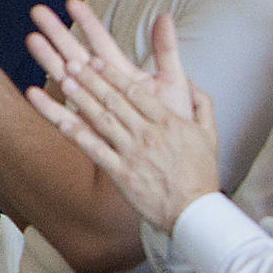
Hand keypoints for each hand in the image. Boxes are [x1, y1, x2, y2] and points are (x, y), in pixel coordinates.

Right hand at [22, 0, 193, 119]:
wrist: (173, 162)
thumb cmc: (174, 123)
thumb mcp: (174, 82)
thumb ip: (166, 50)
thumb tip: (165, 17)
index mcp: (123, 74)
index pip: (101, 41)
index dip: (88, 21)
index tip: (72, 2)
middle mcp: (104, 88)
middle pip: (77, 54)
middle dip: (58, 32)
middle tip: (38, 12)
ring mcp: (93, 108)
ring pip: (65, 80)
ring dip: (49, 60)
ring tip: (32, 40)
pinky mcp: (88, 133)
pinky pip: (65, 119)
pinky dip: (49, 107)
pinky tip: (32, 92)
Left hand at [22, 7, 219, 230]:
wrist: (194, 212)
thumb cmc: (202, 173)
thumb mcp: (210, 134)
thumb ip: (201, 104)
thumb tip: (190, 81)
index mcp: (169, 122)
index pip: (136, 92)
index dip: (113, 75)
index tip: (95, 61)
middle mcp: (149, 134)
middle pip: (115, 101)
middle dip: (91, 80)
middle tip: (72, 63)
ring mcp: (133, 154)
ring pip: (102, 120)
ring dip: (81, 100)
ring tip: (65, 83)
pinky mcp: (122, 174)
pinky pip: (96, 150)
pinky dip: (78, 135)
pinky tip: (62, 121)